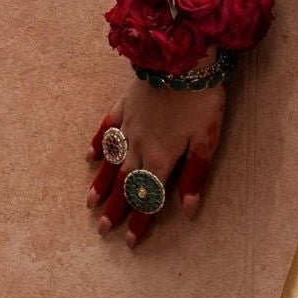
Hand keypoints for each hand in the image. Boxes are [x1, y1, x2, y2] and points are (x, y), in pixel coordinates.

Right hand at [90, 72, 227, 248]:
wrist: (179, 57)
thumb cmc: (199, 98)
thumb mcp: (206, 139)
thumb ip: (195, 174)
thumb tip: (188, 210)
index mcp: (162, 158)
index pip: (149, 196)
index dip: (140, 220)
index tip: (129, 241)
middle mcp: (140, 146)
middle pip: (126, 182)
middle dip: (116, 207)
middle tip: (102, 229)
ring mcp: (129, 125)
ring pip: (112, 160)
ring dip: (102, 183)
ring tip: (91, 202)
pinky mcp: (125, 105)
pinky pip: (108, 128)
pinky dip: (99, 144)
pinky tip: (91, 155)